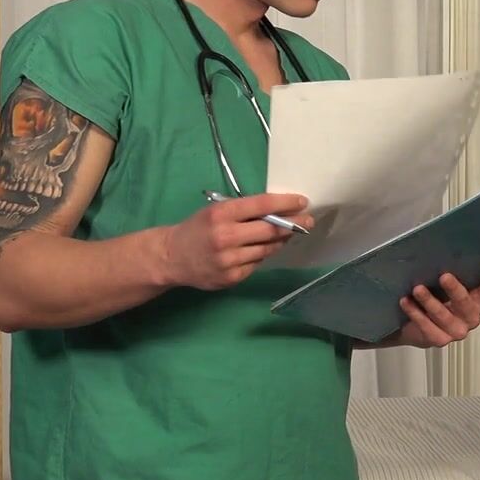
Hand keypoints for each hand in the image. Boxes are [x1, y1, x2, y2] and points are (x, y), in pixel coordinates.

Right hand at [160, 193, 313, 289]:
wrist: (171, 257)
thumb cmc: (198, 229)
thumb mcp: (215, 211)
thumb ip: (243, 211)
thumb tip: (278, 212)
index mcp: (221, 214)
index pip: (261, 205)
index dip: (285, 203)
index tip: (302, 202)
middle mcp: (226, 236)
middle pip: (270, 230)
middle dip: (293, 225)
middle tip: (308, 222)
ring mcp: (229, 259)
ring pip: (267, 249)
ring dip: (280, 241)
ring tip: (287, 235)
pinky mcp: (231, 277)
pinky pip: (256, 264)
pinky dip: (262, 255)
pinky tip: (261, 249)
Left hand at [383, 265, 479, 347]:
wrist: (412, 326)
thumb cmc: (434, 299)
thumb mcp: (443, 286)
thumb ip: (450, 274)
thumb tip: (440, 252)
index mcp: (476, 300)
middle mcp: (470, 317)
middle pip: (466, 304)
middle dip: (455, 290)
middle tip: (444, 276)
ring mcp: (456, 331)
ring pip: (444, 317)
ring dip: (430, 302)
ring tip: (418, 289)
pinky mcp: (440, 340)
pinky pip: (428, 328)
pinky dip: (416, 314)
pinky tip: (406, 302)